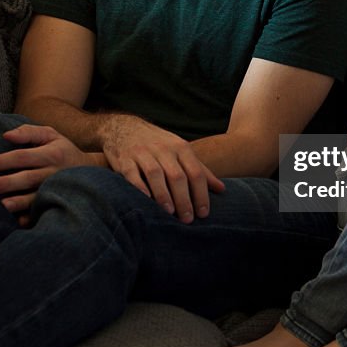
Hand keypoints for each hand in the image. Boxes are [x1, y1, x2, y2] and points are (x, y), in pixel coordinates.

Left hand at [0, 124, 95, 221]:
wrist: (92, 170)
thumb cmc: (64, 151)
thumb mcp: (51, 135)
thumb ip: (28, 132)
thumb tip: (6, 135)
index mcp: (51, 154)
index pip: (22, 156)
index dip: (2, 161)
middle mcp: (54, 172)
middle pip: (28, 177)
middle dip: (8, 182)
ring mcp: (57, 189)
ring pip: (36, 197)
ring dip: (19, 202)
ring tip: (2, 205)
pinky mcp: (59, 202)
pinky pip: (46, 211)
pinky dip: (33, 216)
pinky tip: (20, 221)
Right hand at [99, 116, 224, 222]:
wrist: (124, 127)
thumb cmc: (158, 144)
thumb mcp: (181, 151)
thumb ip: (201, 170)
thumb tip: (222, 189)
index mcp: (181, 147)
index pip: (196, 172)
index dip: (201, 194)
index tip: (204, 213)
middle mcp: (163, 149)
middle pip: (177, 176)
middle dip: (184, 199)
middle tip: (188, 219)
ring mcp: (143, 153)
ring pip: (156, 175)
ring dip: (164, 195)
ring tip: (169, 213)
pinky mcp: (125, 159)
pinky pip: (133, 175)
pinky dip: (139, 188)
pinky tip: (146, 201)